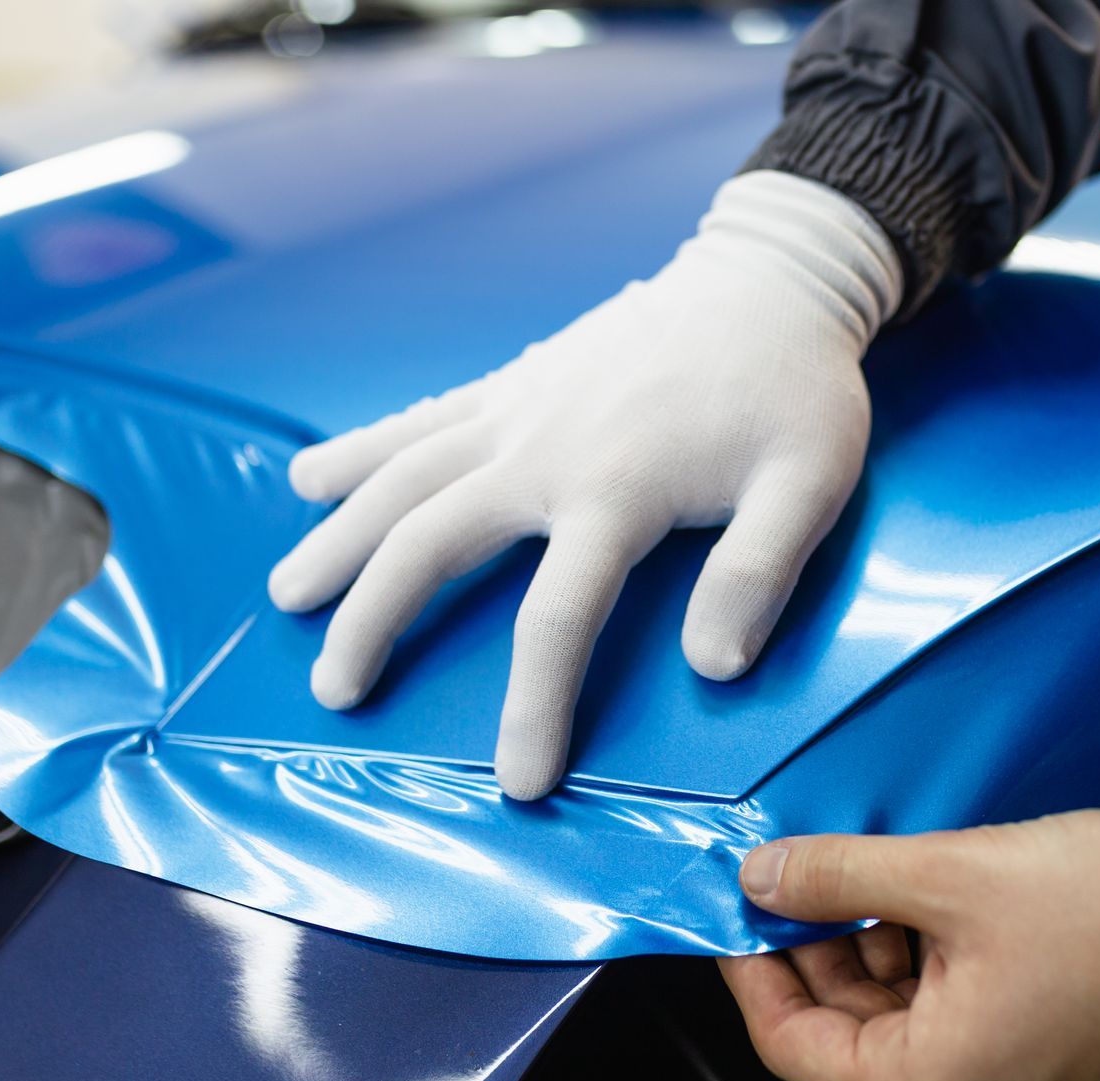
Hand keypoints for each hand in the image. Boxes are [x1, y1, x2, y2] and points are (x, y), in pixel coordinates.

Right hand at [268, 172, 900, 799]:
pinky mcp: (514, 381)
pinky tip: (308, 479)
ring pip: (402, 479)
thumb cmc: (795, 392)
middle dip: (376, 621)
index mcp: (619, 490)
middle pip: (432, 543)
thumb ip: (760, 572)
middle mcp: (546, 451)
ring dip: (340, 539)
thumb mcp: (810, 483)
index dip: (533, 706)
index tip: (517, 781)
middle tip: (336, 691)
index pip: (556, 619)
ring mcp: (520, 410)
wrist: (768, 279)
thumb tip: (714, 667)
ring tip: (288, 599)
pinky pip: (420, 419)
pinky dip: (360, 449)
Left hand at [718, 811, 1099, 1080]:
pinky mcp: (1040, 1074)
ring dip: (876, 953)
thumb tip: (764, 878)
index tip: (739, 909)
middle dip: (819, 951)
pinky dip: (927, 970)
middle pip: (845, 1037)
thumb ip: (840, 876)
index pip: (791, 1044)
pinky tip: (930, 904)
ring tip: (879, 876)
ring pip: (898, 1027)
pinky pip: (950, 1028)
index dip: (753, 968)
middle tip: (806, 874)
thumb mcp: (950, 874)